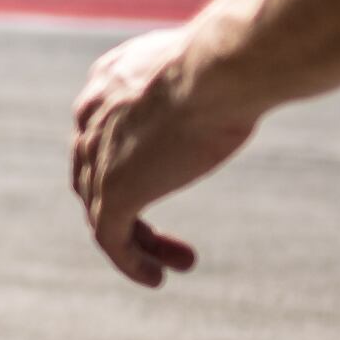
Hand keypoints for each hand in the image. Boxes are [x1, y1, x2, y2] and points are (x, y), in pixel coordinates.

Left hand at [69, 26, 257, 287]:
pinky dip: (130, 261)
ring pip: (103, 210)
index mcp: (110, 80)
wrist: (218, 71)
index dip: (128, 159)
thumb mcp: (214, 64)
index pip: (102, 129)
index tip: (168, 175)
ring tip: (177, 266)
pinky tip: (156, 278)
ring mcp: (98, 157)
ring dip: (139, 241)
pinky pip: (110, 238)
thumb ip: (212, 76)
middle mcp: (92, 116)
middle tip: (166, 229)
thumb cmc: (233, 61)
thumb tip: (248, 74)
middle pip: (95, 173)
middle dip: (130, 204)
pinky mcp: (112, 191)